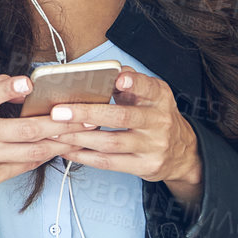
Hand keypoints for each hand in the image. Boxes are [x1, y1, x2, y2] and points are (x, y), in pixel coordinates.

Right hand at [0, 74, 73, 216]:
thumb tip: (21, 85)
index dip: (9, 88)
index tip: (29, 82)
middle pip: (24, 129)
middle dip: (59, 124)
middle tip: (82, 117)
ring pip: (31, 150)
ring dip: (59, 143)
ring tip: (80, 135)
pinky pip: (24, 165)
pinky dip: (43, 156)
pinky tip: (58, 149)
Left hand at [45, 69, 204, 209]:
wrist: (183, 151)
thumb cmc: (155, 115)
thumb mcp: (151, 94)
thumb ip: (129, 80)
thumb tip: (103, 71)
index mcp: (159, 98)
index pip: (147, 87)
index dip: (133, 83)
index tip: (117, 79)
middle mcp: (158, 121)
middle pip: (120, 117)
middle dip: (86, 113)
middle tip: (58, 112)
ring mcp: (153, 146)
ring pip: (111, 143)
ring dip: (78, 138)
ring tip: (54, 133)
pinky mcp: (145, 166)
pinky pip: (109, 163)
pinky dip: (84, 157)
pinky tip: (67, 150)